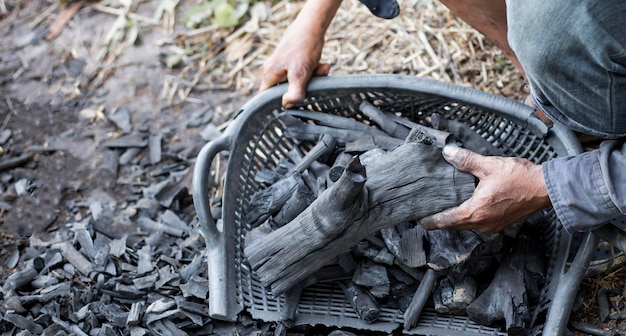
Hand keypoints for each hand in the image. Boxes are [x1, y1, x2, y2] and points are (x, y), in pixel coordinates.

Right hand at [259, 0, 340, 106]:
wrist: (313, 24)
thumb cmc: (304, 47)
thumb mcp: (300, 73)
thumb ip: (294, 92)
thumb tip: (287, 105)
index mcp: (269, 75)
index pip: (267, 98)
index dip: (279, 104)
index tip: (294, 103)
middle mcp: (273, 71)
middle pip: (286, 90)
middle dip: (303, 88)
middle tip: (314, 82)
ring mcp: (283, 65)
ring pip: (298, 81)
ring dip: (312, 79)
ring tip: (321, 69)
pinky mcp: (294, 61)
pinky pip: (304, 72)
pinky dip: (315, 71)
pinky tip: (323, 65)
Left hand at [420, 145, 551, 231]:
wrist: (546, 188)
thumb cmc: (520, 178)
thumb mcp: (489, 165)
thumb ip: (466, 160)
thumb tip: (447, 152)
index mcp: (476, 212)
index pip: (446, 221)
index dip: (431, 221)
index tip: (420, 220)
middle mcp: (482, 224)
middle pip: (455, 225)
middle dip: (441, 220)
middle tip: (428, 213)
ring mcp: (493, 226)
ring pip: (467, 225)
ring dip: (456, 219)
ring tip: (444, 208)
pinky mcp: (501, 223)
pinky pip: (479, 223)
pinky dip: (469, 217)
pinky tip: (467, 206)